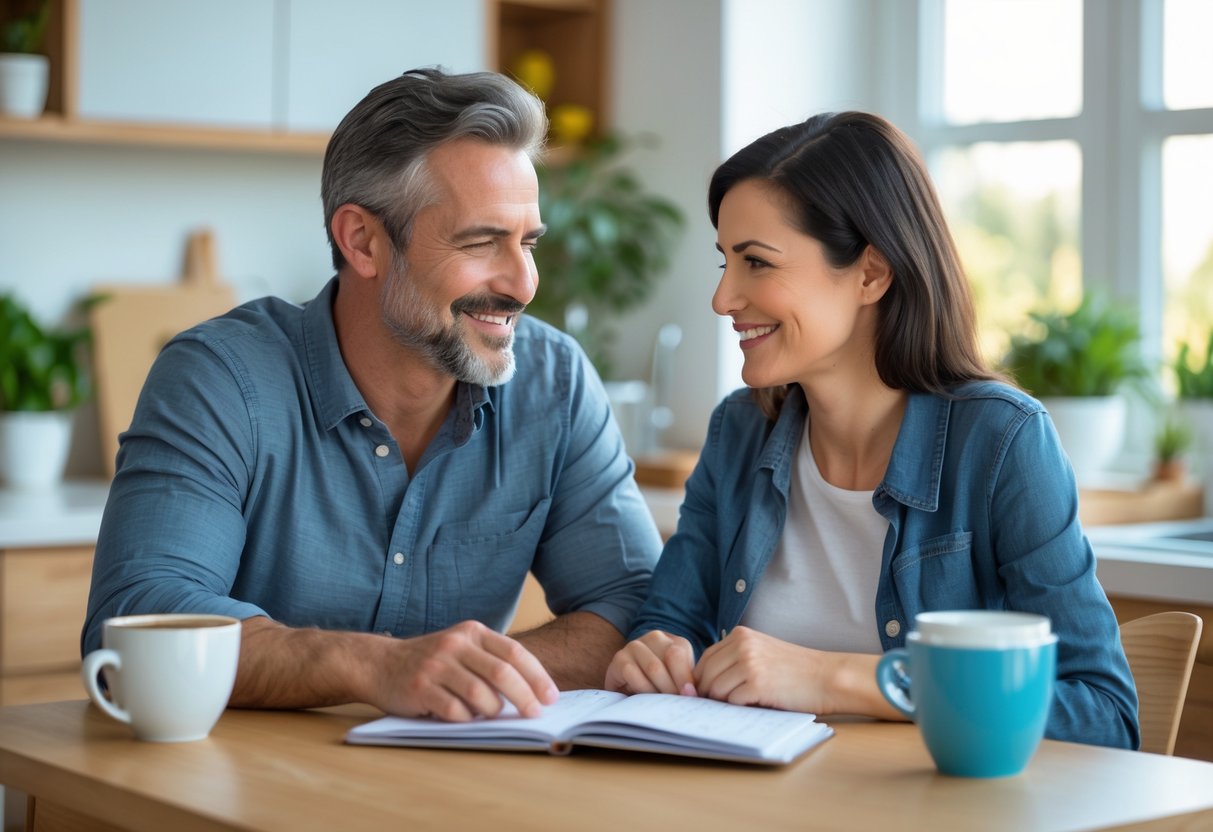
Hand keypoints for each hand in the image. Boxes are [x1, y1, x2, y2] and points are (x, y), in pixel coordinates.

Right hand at [374, 620, 558, 721]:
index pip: (513, 652)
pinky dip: (466, 719)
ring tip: (493, 714)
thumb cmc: (433, 662)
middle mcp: (455, 644)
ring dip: (492, 710)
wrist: (380, 663)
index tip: (551, 697)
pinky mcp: (419, 688)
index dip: (536, 676)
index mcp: (472, 632)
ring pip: (479, 693)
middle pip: (501, 672)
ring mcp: (435, 665)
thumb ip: (491, 661)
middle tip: (535, 714)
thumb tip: (533, 691)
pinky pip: (453, 710)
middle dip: (524, 696)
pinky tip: (465, 718)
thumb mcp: (462, 649)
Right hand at [604, 630, 696, 695]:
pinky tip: (643, 698)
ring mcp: (635, 645)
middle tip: (675, 703)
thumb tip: (693, 694)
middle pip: (672, 657)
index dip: (686, 678)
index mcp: (676, 642)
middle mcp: (655, 638)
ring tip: (661, 703)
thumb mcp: (678, 681)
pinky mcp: (620, 658)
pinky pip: (632, 673)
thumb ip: (687, 684)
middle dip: (675, 684)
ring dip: (659, 689)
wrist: (630, 684)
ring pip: (653, 667)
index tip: (689, 697)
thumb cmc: (660, 684)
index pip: (682, 654)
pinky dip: (641, 688)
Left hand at [694, 626, 841, 712]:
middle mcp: (742, 645)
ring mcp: (749, 664)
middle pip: (705, 674)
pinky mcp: (758, 684)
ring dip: (723, 702)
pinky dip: (738, 708)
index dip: (703, 678)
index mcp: (741, 634)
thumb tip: (703, 683)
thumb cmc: (796, 669)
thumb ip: (735, 659)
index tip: (709, 692)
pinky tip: (753, 705)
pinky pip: (732, 701)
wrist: (827, 677)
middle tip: (718, 705)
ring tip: (741, 704)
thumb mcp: (762, 652)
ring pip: (716, 689)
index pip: (705, 658)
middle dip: (708, 693)